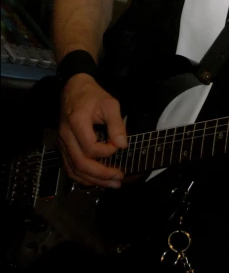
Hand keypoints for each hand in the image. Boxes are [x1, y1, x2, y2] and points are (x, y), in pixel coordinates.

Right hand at [59, 73, 127, 187]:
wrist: (74, 89)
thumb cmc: (94, 96)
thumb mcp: (110, 104)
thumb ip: (116, 124)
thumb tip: (122, 145)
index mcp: (77, 122)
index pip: (90, 147)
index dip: (107, 151)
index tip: (119, 145)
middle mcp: (66, 135)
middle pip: (81, 163)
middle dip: (101, 175)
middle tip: (119, 178)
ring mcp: (62, 143)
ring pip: (74, 169)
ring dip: (93, 180)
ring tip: (112, 183)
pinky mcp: (63, 147)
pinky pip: (70, 167)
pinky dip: (83, 177)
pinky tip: (97, 180)